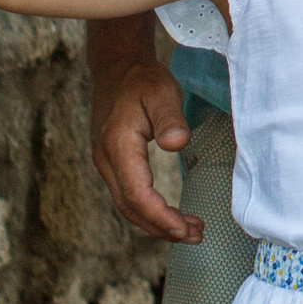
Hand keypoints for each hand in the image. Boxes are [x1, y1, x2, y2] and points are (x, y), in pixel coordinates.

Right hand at [91, 57, 200, 244]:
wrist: (117, 67)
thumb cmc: (143, 80)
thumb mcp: (162, 92)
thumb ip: (170, 119)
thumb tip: (177, 143)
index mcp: (118, 146)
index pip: (136, 194)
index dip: (160, 217)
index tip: (185, 229)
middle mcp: (106, 160)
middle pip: (130, 208)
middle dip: (162, 228)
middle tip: (196, 236)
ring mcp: (106, 163)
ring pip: (127, 206)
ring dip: (157, 223)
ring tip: (190, 231)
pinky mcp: (112, 164)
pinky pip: (128, 196)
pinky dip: (149, 211)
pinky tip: (170, 215)